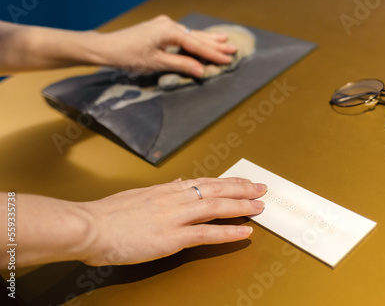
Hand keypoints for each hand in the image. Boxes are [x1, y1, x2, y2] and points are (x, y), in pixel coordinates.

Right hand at [79, 177, 265, 265]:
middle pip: (217, 190)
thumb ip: (163, 191)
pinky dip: (228, 232)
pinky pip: (206, 233)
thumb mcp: (138, 195)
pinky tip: (244, 231)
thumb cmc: (107, 214)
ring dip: (241, 207)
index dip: (228, 182)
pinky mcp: (171, 237)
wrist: (89, 226)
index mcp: (167, 190)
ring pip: (216, 207)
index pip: (206, 182)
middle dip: (242, 189)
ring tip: (260, 207)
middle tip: (261, 189)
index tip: (244, 182)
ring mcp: (175, 217)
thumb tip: (180, 183)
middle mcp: (175, 199)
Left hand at [94, 15, 236, 76]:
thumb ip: (180, 65)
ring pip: (191, 34)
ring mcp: (163, 25)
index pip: (196, 44)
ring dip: (207, 39)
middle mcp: (168, 24)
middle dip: (215, 44)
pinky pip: (183, 34)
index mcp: (168, 31)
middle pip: (196, 36)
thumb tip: (201, 70)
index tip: (228, 59)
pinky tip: (203, 38)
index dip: (213, 54)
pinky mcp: (159, 29)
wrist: (106, 48)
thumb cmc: (127, 56)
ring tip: (225, 40)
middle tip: (234, 48)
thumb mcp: (156, 63)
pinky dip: (195, 39)